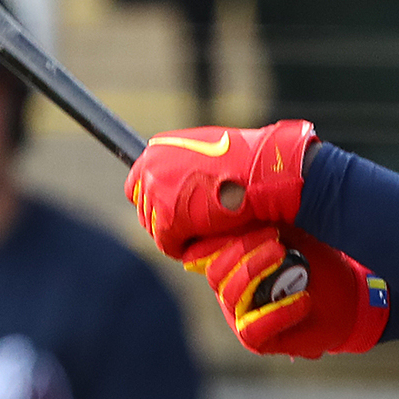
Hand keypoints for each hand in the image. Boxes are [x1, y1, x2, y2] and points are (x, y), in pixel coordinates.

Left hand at [124, 120, 315, 257]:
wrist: (259, 170)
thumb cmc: (245, 160)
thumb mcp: (207, 150)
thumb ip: (186, 164)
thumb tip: (186, 182)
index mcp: (157, 150)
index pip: (138, 184)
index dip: (155, 201)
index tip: (171, 210)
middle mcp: (150, 169)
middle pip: (145, 208)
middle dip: (164, 219)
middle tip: (188, 227)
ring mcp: (156, 194)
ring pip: (156, 228)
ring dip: (175, 234)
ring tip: (197, 235)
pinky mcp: (168, 220)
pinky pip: (169, 244)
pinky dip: (181, 248)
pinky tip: (199, 244)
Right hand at [180, 224, 389, 358]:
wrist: (349, 297)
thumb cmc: (317, 261)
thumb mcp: (293, 230)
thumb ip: (265, 215)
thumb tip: (246, 188)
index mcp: (231, 263)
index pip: (204, 253)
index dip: (219, 239)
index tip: (251, 221)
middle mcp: (230, 291)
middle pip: (216, 273)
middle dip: (243, 251)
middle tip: (275, 238)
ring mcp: (242, 316)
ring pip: (232, 297)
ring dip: (257, 273)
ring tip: (285, 256)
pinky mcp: (259, 340)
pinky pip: (254, 329)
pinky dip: (279, 313)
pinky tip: (303, 299)